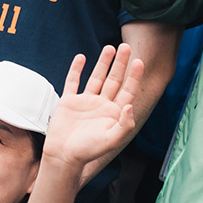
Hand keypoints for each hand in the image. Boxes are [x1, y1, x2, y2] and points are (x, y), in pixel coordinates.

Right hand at [42, 46, 143, 175]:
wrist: (63, 156)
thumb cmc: (88, 151)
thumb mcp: (112, 140)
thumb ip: (124, 125)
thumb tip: (129, 106)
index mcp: (114, 114)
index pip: (127, 91)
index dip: (134, 76)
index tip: (139, 61)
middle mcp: (102, 105)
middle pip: (114, 80)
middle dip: (121, 63)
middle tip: (126, 46)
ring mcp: (85, 102)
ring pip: (97, 78)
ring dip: (103, 63)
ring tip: (110, 48)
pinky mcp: (69, 101)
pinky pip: (73, 81)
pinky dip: (76, 69)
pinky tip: (81, 58)